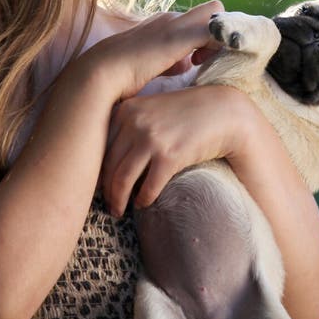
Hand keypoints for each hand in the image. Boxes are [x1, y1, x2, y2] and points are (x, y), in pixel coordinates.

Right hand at [86, 0, 223, 101]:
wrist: (101, 73)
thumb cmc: (119, 76)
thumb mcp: (149, 66)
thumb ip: (170, 62)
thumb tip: (187, 63)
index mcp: (162, 23)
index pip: (197, 18)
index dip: (205, 36)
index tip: (199, 61)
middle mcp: (170, 17)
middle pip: (212, 10)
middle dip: (217, 33)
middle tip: (207, 60)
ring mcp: (175, 23)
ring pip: (216, 12)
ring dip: (221, 35)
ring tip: (208, 61)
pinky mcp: (181, 34)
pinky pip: (215, 29)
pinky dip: (220, 42)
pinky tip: (205, 62)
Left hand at [101, 83, 248, 216]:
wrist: (221, 112)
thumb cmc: (184, 112)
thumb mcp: (151, 108)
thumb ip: (128, 124)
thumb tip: (105, 158)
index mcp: (126, 110)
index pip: (101, 146)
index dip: (97, 170)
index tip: (98, 184)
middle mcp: (134, 122)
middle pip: (109, 165)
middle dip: (106, 189)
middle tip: (108, 204)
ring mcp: (151, 139)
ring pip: (123, 179)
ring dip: (119, 200)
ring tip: (119, 210)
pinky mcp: (169, 156)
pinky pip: (148, 187)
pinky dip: (143, 199)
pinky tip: (143, 204)